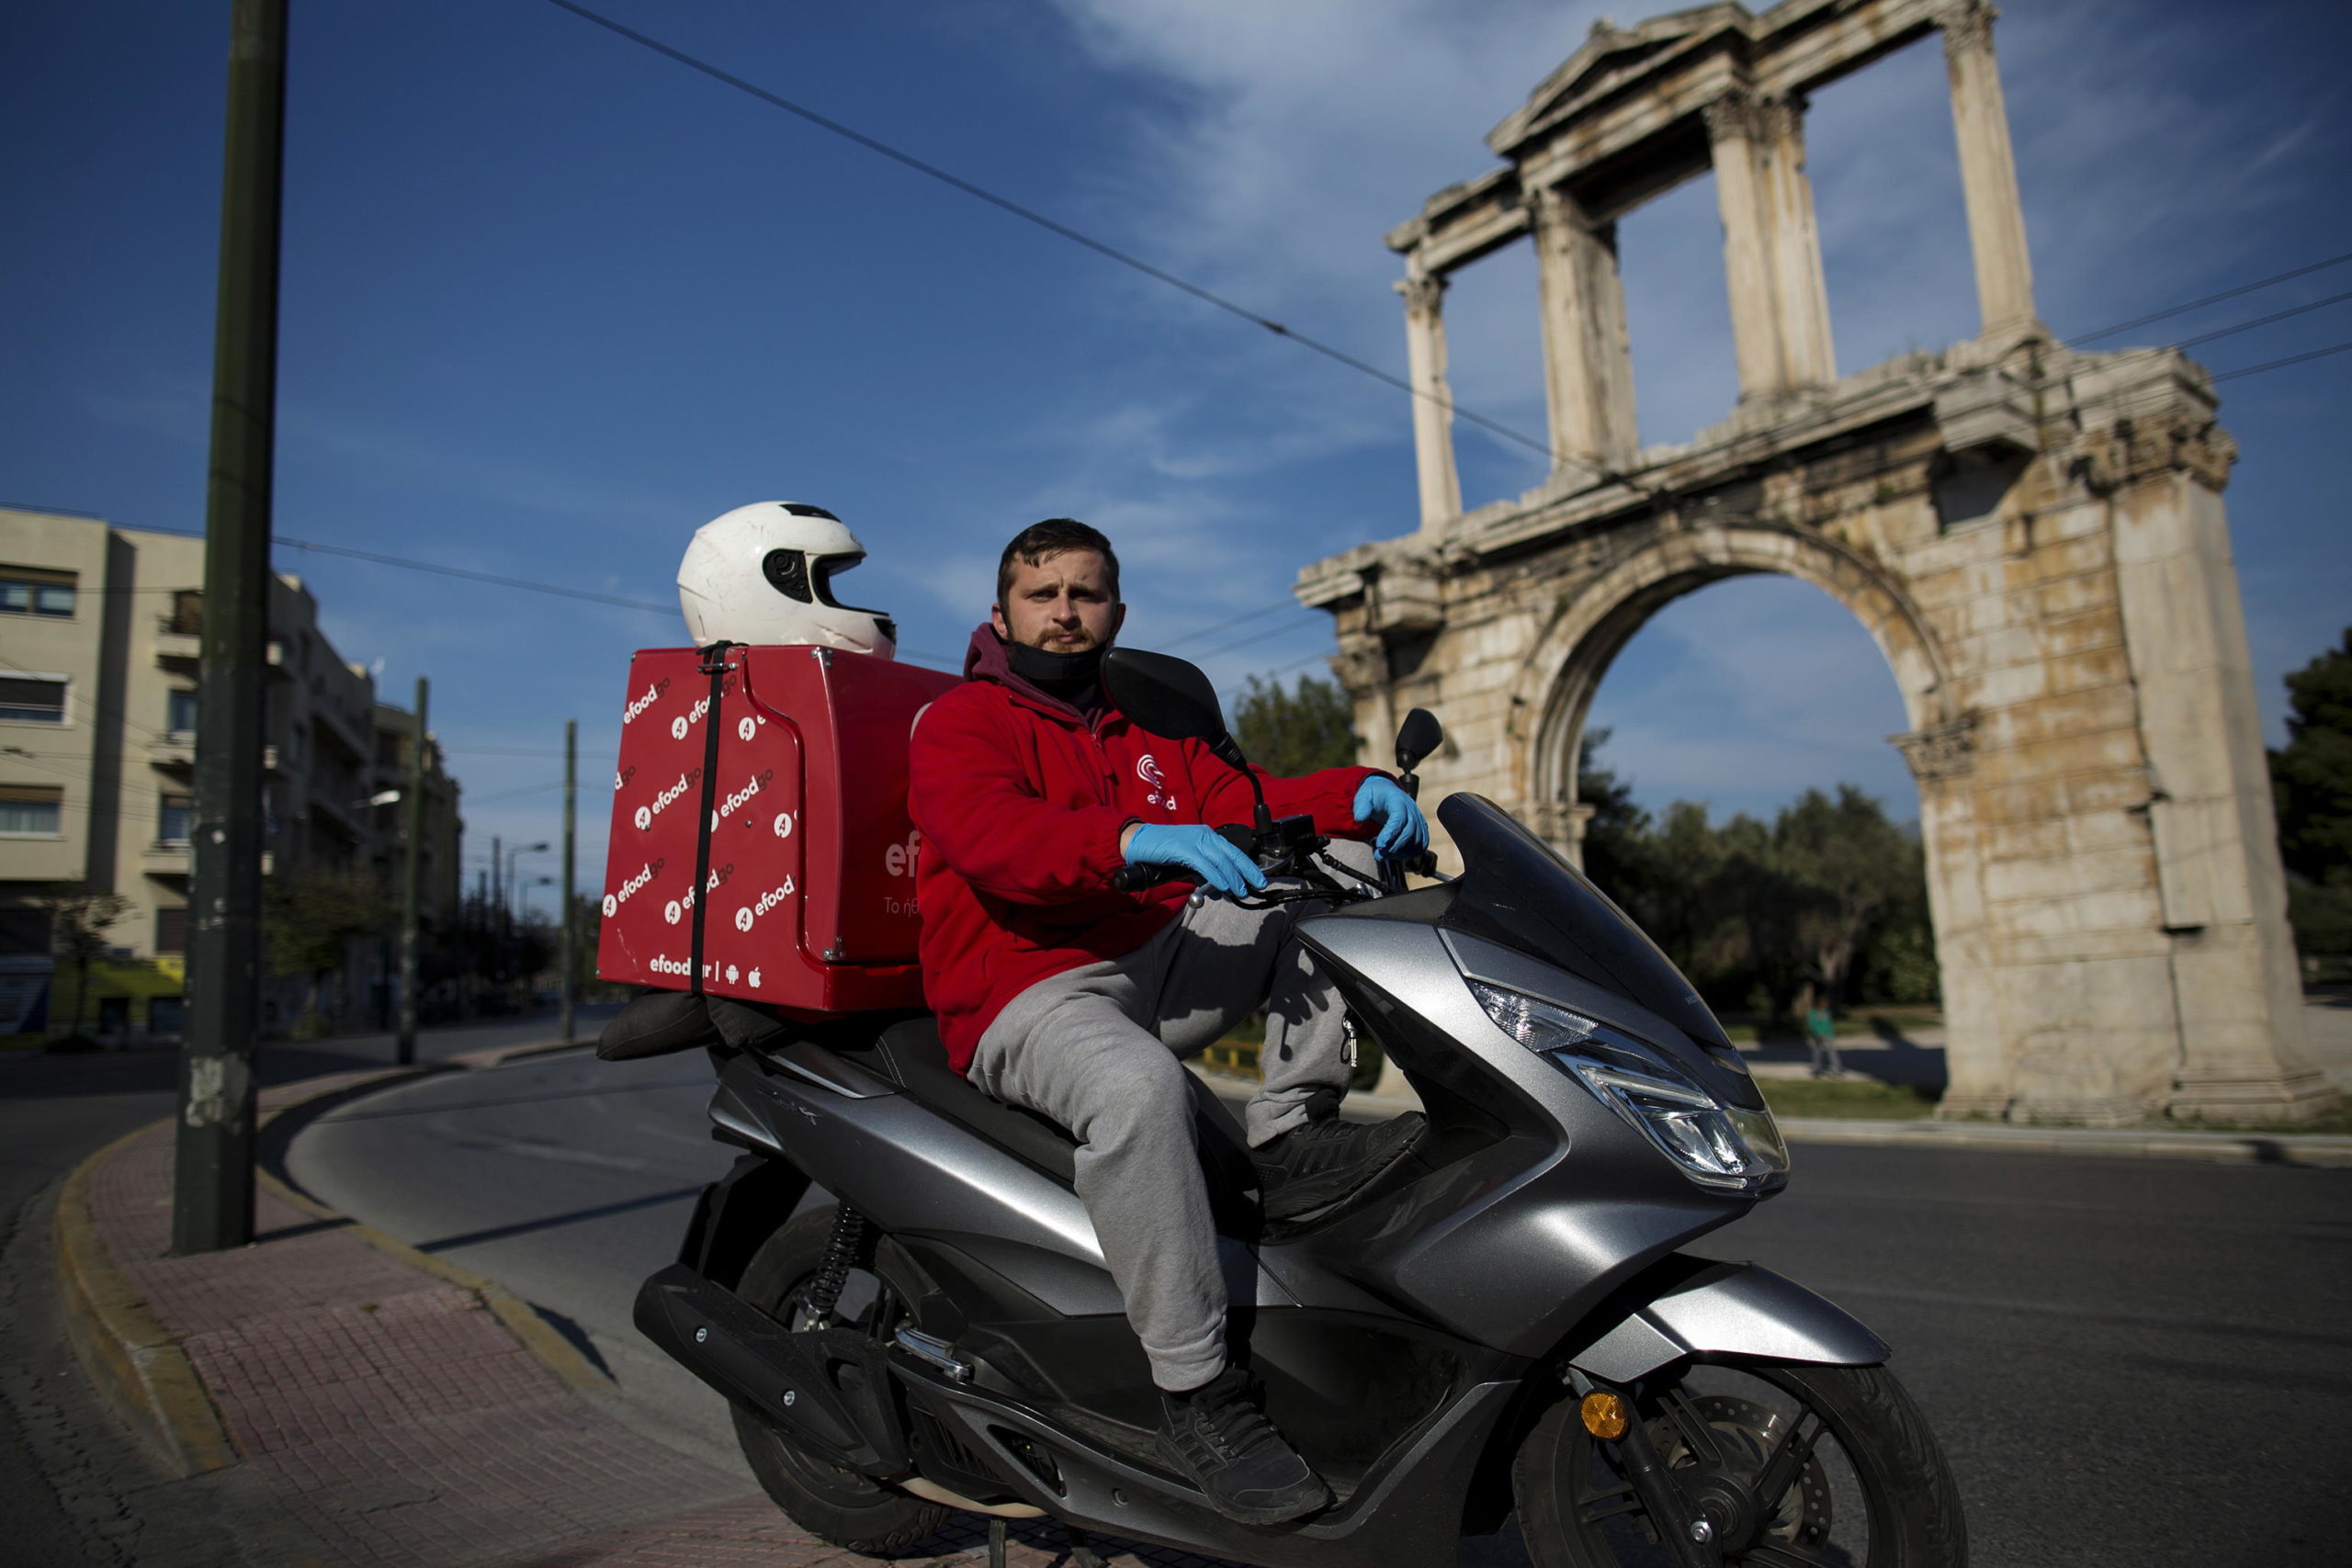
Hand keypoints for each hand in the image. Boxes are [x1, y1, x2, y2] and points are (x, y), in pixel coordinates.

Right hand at [1123, 823, 1265, 897]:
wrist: (1139, 841)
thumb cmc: (1162, 851)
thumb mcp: (1188, 862)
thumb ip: (1204, 874)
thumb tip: (1220, 890)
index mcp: (1207, 836)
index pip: (1234, 852)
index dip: (1248, 866)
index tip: (1259, 880)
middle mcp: (1205, 835)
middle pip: (1232, 855)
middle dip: (1247, 872)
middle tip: (1258, 886)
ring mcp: (1195, 841)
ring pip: (1221, 860)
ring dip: (1233, 877)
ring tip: (1241, 891)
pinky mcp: (1184, 848)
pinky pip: (1204, 864)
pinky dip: (1215, 876)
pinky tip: (1223, 886)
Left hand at [1353, 776, 1428, 860]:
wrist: (1386, 792)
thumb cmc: (1373, 796)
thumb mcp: (1363, 796)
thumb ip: (1361, 807)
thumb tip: (1360, 819)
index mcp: (1397, 800)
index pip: (1399, 818)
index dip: (1391, 833)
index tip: (1379, 845)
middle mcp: (1411, 809)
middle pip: (1409, 831)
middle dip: (1394, 847)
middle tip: (1379, 854)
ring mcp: (1418, 818)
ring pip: (1417, 840)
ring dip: (1402, 852)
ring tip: (1384, 855)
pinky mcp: (1421, 827)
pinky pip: (1422, 844)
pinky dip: (1411, 853)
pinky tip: (1396, 855)